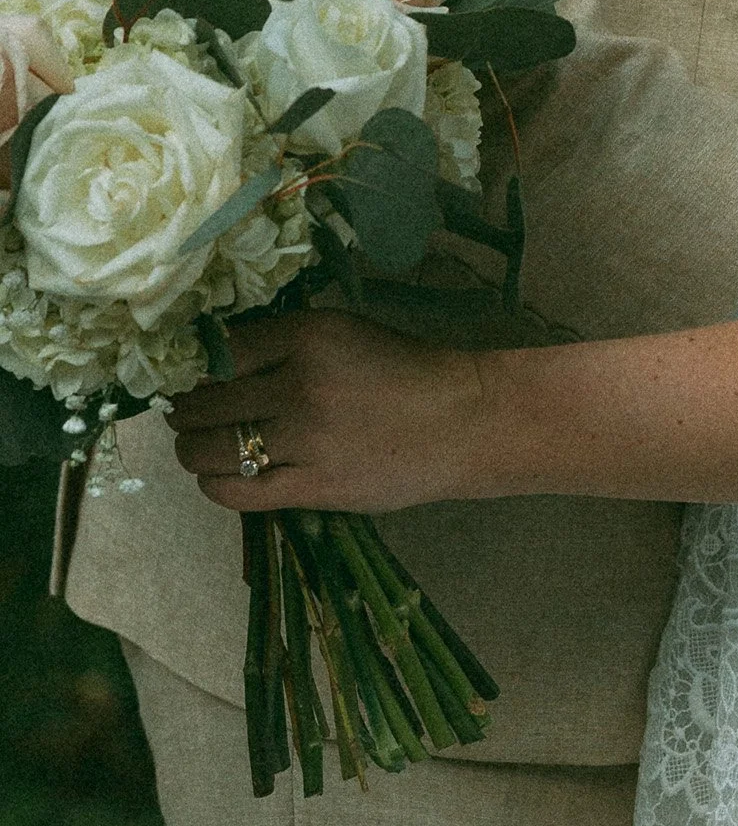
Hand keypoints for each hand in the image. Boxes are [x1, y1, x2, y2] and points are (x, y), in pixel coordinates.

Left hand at [176, 310, 487, 513]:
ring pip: (211, 448)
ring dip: (191, 449)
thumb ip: (285, 344)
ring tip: (196, 445)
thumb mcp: (345, 334)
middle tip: (184, 413)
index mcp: (309, 335)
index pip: (221, 350)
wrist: (465, 421)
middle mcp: (300, 384)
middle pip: (207, 401)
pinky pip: (237, 490)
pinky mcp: (313, 486)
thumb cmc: (406, 372)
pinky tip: (217, 475)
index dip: (193, 365)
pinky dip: (214, 483)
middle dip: (185, 409)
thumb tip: (214, 361)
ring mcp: (305, 440)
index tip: (185, 374)